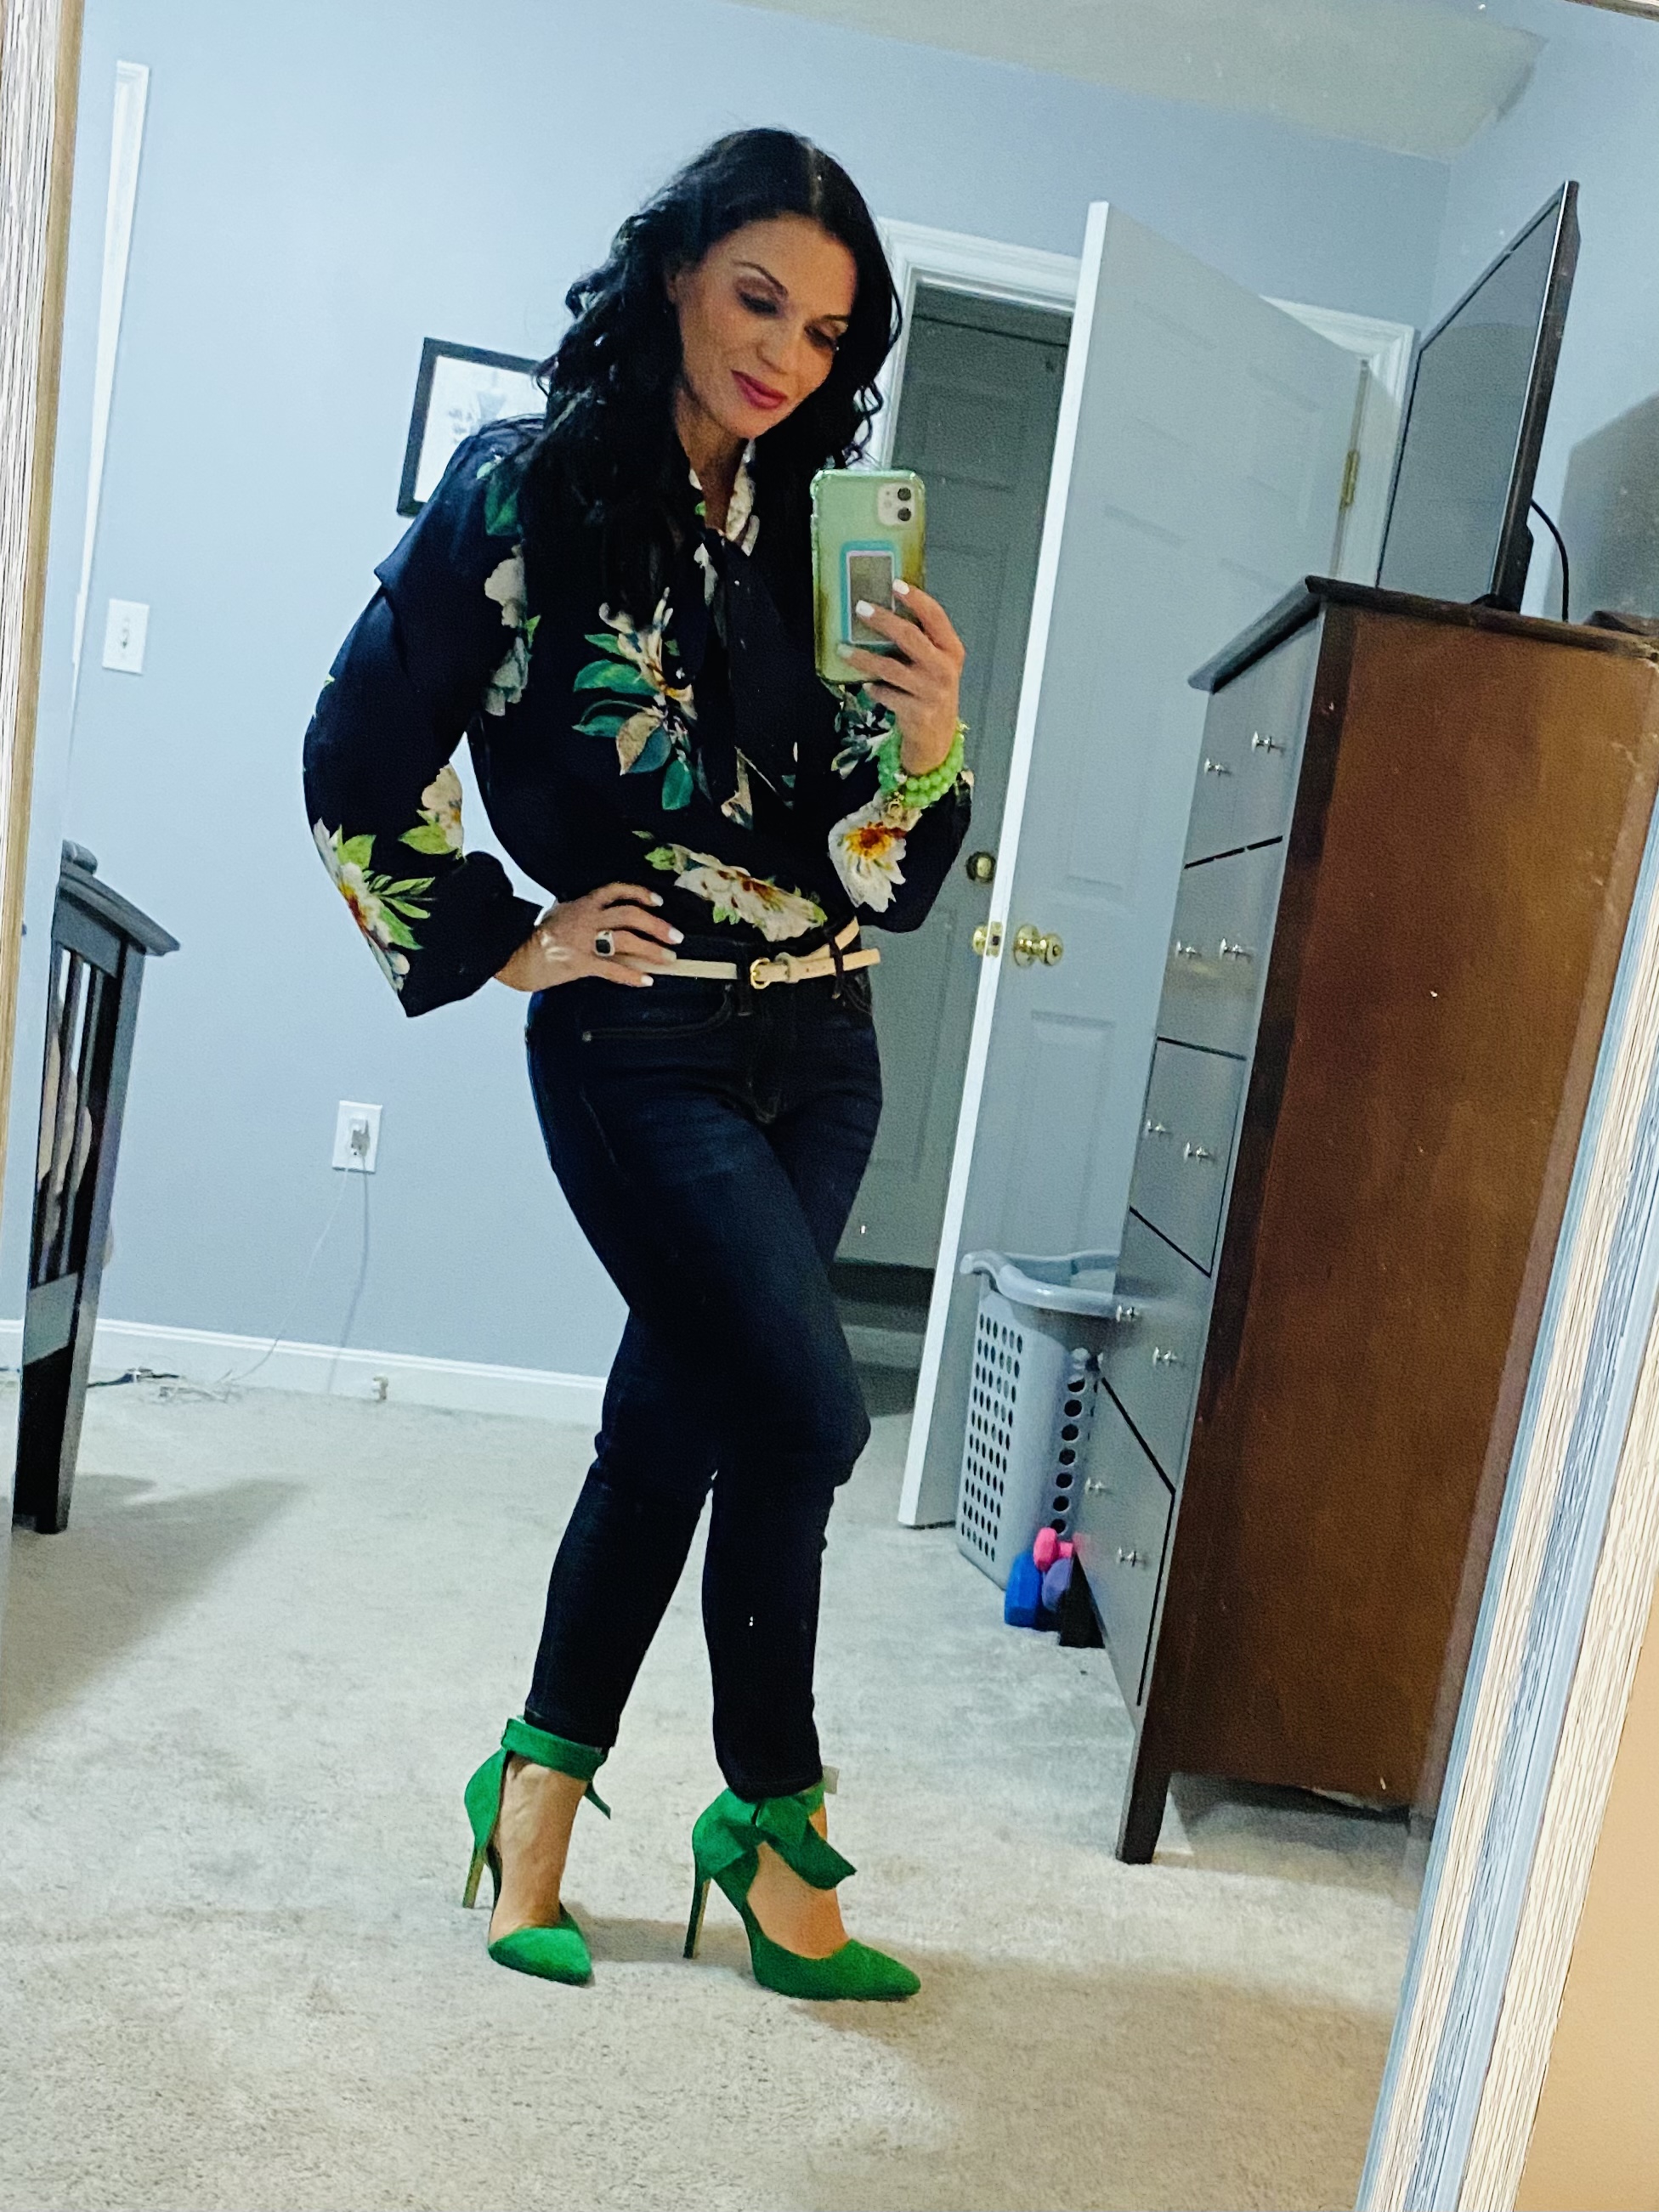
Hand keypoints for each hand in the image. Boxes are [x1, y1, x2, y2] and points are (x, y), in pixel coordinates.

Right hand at [494, 883, 681, 991]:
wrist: (515, 955)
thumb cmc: (534, 936)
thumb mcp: (557, 912)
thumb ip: (577, 907)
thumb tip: (589, 905)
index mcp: (583, 904)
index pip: (616, 891)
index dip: (640, 893)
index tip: (658, 901)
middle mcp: (587, 918)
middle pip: (631, 915)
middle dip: (658, 926)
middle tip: (675, 936)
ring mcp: (584, 940)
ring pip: (628, 940)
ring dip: (652, 950)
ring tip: (668, 958)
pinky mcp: (580, 962)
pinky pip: (613, 969)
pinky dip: (632, 975)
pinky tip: (645, 980)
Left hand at [837, 579, 964, 773]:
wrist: (937, 737)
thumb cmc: (932, 691)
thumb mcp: (938, 664)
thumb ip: (923, 641)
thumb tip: (887, 609)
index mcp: (952, 651)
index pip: (936, 617)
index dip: (916, 599)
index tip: (895, 584)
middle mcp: (944, 669)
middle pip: (909, 637)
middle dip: (882, 620)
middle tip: (860, 608)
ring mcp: (930, 692)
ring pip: (890, 667)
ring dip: (863, 657)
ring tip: (843, 648)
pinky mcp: (915, 712)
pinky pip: (885, 694)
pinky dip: (873, 688)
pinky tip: (865, 685)